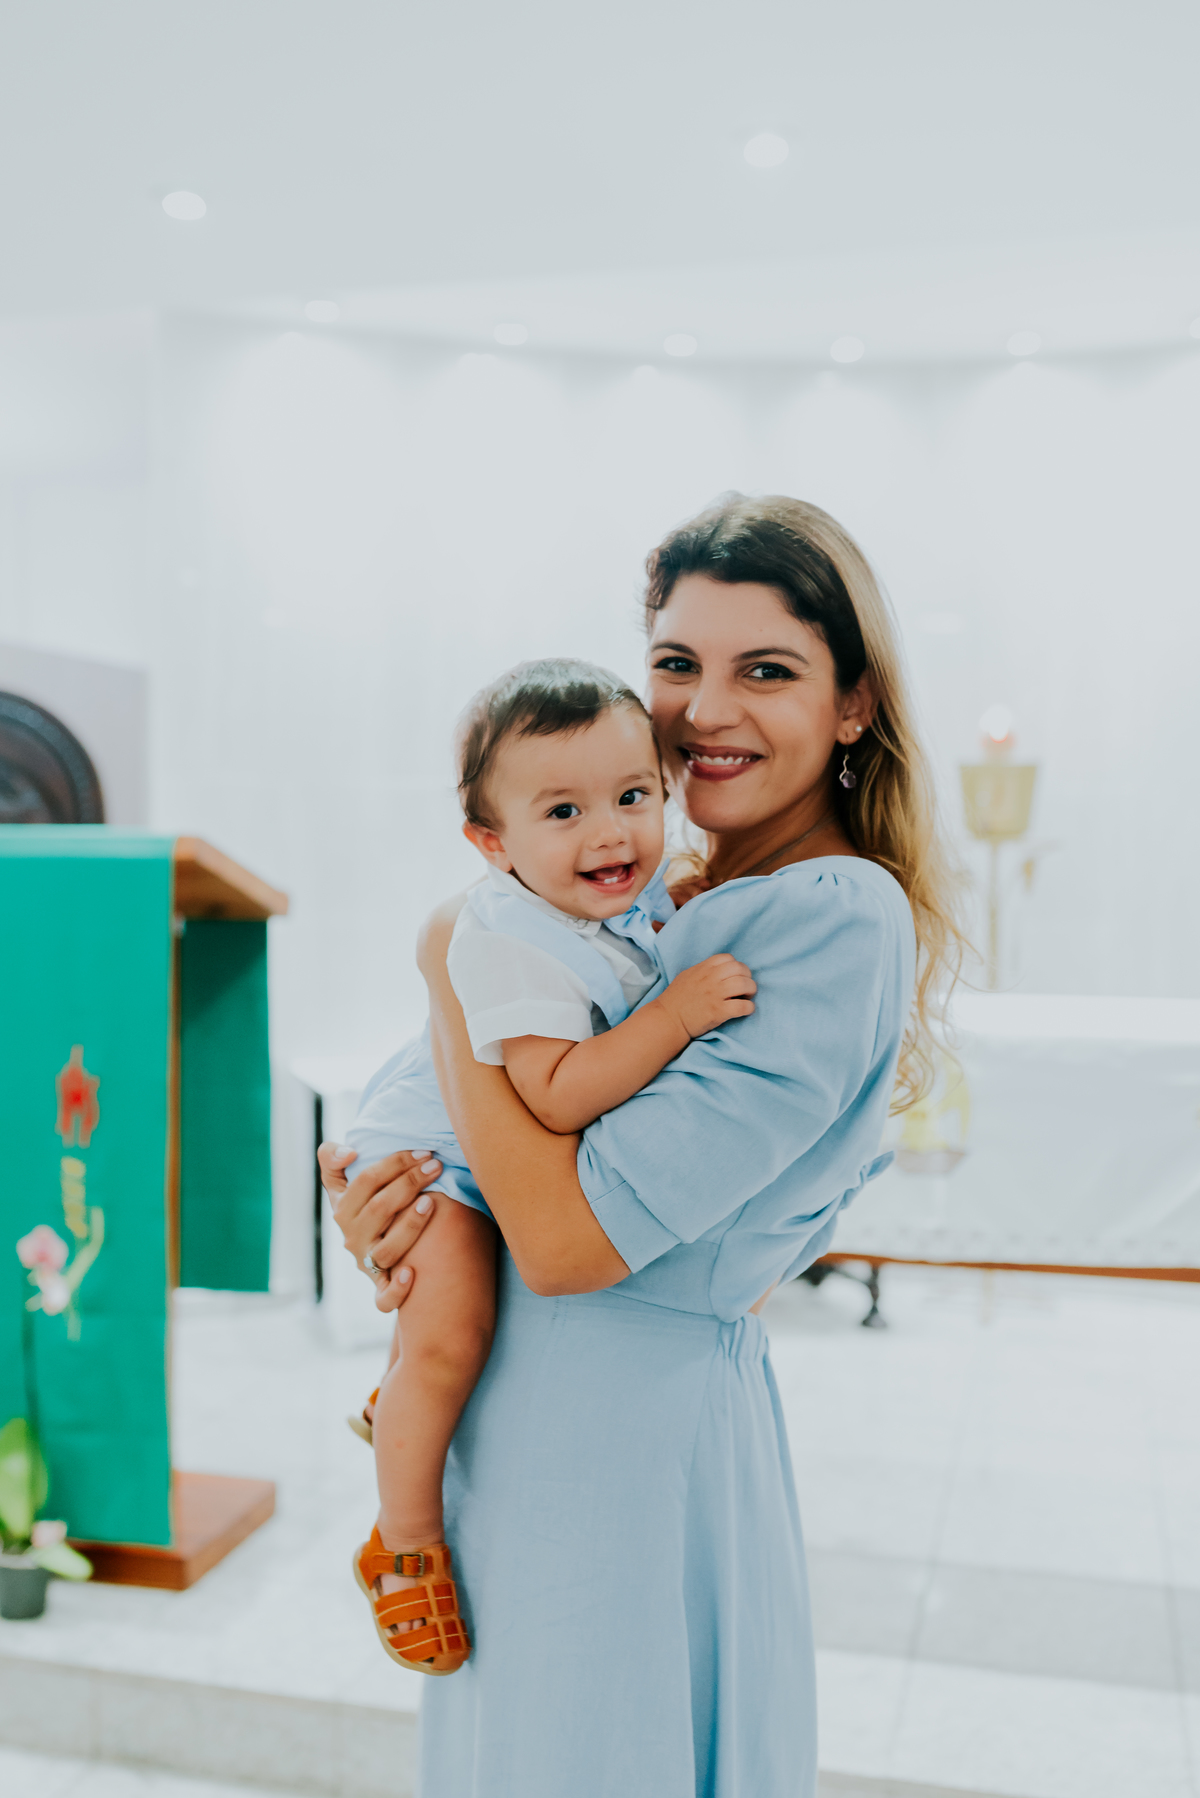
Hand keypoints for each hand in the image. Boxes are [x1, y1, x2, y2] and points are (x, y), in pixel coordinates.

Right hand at [317, 1142, 443, 1312]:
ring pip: (386, 1249)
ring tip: (431, 1201)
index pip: (366, 1181)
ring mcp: (366, 1262)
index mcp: (342, 1208)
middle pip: (379, 1209)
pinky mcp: (380, 1285)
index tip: (423, 1153)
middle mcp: (352, 1237)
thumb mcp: (340, 1179)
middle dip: (410, 1183)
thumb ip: (331, 1158)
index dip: (395, 1163)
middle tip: (436, 1167)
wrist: (372, 1242)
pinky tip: (412, 1273)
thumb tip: (350, 1154)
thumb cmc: (364, 1202)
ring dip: (410, 1226)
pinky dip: (397, 1290)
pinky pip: (383, 1297)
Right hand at [657, 954, 755, 1038]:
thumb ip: (703, 970)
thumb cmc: (676, 999)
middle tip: (746, 987)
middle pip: (740, 969)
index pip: (728, 958)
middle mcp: (710, 979)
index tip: (736, 976)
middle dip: (747, 977)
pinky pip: (743, 1006)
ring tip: (747, 997)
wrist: (668, 1020)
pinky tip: (746, 1010)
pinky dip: (749, 1008)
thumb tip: (719, 969)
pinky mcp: (718, 1012)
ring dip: (751, 991)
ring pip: (745, 985)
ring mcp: (715, 995)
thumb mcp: (687, 976)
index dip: (736, 966)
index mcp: (703, 969)